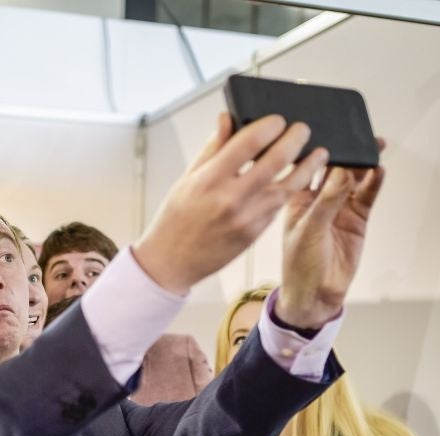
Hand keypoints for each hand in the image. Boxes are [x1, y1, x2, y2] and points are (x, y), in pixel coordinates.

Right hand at [133, 113, 328, 294]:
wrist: (172, 261)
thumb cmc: (175, 218)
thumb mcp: (187, 179)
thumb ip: (213, 148)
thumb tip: (228, 118)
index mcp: (209, 179)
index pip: (249, 142)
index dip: (269, 126)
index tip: (278, 120)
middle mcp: (230, 198)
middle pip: (276, 160)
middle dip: (296, 140)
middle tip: (303, 130)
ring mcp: (246, 218)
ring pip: (288, 186)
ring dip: (307, 167)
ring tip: (319, 154)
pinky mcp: (255, 233)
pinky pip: (279, 205)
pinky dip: (291, 189)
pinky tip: (299, 178)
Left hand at [276, 149, 385, 327]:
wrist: (315, 294)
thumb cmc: (298, 266)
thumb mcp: (308, 231)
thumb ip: (326, 202)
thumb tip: (340, 173)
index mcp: (295, 200)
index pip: (306, 168)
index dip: (316, 151)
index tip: (327, 135)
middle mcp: (317, 201)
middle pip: (334, 169)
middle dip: (345, 153)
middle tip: (358, 137)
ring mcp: (339, 208)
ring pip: (354, 179)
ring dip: (363, 165)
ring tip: (372, 149)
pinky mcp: (356, 219)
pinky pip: (367, 196)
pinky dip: (374, 183)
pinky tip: (379, 171)